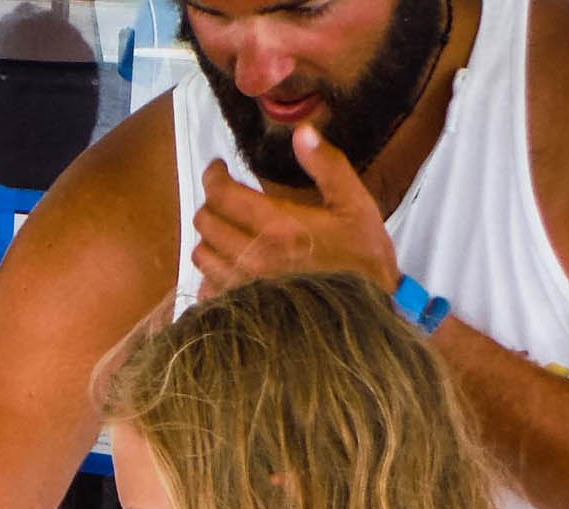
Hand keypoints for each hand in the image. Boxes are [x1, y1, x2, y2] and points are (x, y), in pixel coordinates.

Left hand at [191, 126, 399, 297]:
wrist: (368, 316)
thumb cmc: (363, 261)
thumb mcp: (355, 206)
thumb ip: (327, 166)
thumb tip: (303, 133)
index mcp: (279, 227)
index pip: (221, 194)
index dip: (214, 175)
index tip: (220, 170)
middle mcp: (254, 258)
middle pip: (205, 222)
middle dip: (212, 204)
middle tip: (227, 200)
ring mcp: (245, 288)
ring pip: (201, 256)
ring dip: (210, 239)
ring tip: (228, 232)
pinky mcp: (242, 311)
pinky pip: (207, 289)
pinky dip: (212, 275)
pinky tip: (232, 266)